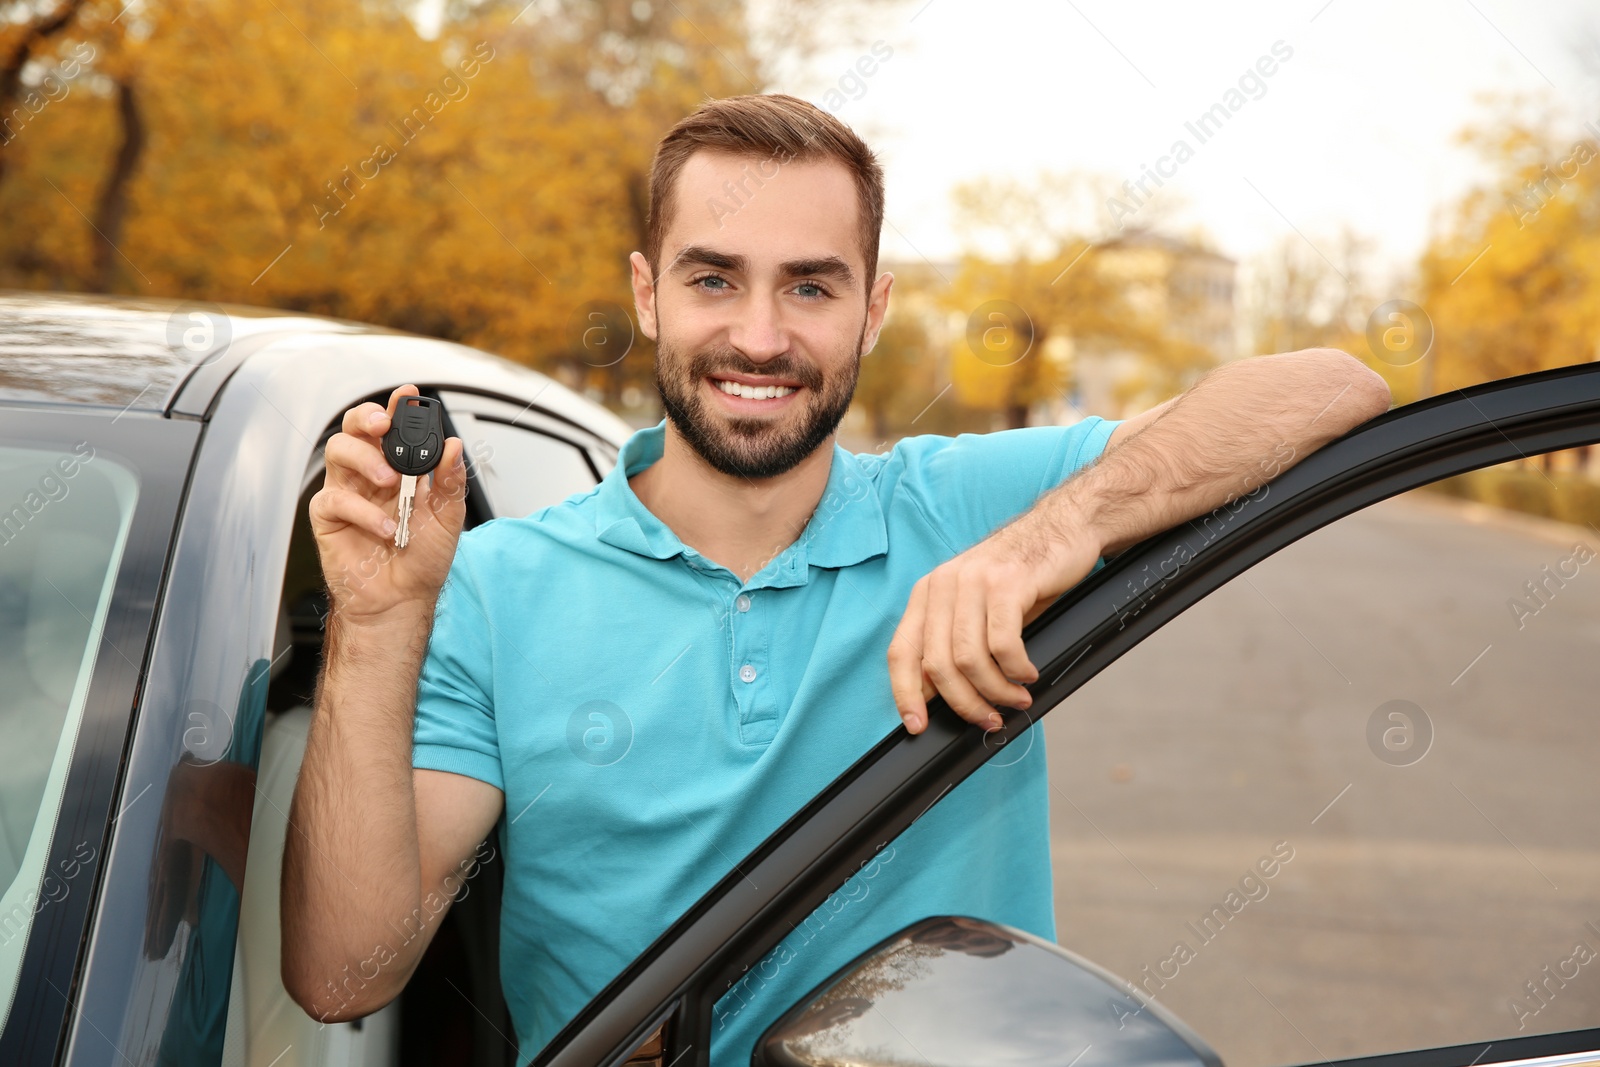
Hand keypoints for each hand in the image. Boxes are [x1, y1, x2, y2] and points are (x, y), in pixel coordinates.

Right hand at [310, 385, 467, 619]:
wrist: (402, 599)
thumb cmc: (422, 558)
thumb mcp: (448, 517)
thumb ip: (450, 482)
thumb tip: (453, 447)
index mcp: (397, 467)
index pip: (392, 428)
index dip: (397, 407)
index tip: (409, 395)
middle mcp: (368, 473)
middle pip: (353, 428)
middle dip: (368, 418)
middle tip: (385, 426)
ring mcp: (346, 492)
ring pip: (338, 452)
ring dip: (365, 459)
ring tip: (390, 481)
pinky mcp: (328, 517)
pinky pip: (336, 499)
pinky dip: (363, 510)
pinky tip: (386, 527)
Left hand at [887, 517, 1100, 733]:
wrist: (1062, 529)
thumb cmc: (1021, 577)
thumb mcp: (977, 608)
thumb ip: (954, 643)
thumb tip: (941, 695)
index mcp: (927, 593)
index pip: (901, 651)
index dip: (905, 694)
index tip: (917, 726)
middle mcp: (943, 585)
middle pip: (937, 665)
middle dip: (964, 703)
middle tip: (989, 719)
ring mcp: (973, 581)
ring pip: (969, 660)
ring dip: (995, 691)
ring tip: (1016, 699)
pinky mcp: (1007, 583)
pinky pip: (1003, 644)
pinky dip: (1016, 669)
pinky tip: (1029, 674)